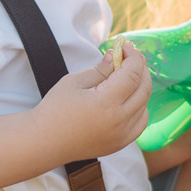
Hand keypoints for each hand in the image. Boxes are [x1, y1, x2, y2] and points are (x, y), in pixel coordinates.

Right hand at [38, 42, 150, 157]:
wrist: (44, 141)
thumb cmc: (55, 109)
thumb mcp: (74, 82)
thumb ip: (100, 69)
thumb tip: (115, 56)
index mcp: (106, 103)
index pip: (132, 74)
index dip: (133, 57)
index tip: (125, 46)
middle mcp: (118, 121)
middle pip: (143, 89)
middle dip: (140, 68)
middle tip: (130, 57)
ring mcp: (121, 135)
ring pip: (145, 106)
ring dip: (141, 87)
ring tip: (129, 76)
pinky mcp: (119, 144)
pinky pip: (140, 123)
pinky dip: (140, 108)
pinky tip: (130, 98)